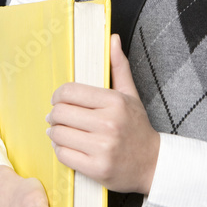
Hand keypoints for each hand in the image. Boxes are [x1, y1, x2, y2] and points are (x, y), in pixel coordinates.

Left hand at [47, 34, 159, 194]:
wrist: (152, 164)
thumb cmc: (137, 127)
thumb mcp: (130, 95)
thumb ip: (119, 66)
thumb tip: (113, 39)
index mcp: (114, 102)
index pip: (69, 92)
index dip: (58, 95)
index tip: (59, 100)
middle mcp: (108, 123)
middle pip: (61, 113)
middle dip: (55, 115)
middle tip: (57, 117)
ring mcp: (102, 147)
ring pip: (58, 134)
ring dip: (55, 132)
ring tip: (60, 131)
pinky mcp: (96, 168)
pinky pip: (63, 154)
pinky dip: (60, 149)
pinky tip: (67, 146)